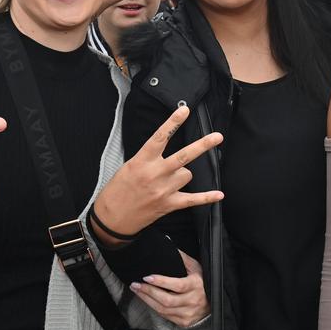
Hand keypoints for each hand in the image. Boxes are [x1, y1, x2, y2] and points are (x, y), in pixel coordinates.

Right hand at [91, 105, 222, 242]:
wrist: (111, 218)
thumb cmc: (118, 190)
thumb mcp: (128, 167)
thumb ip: (147, 158)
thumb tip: (165, 150)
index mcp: (141, 161)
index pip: (160, 137)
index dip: (173, 122)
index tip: (185, 110)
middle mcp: (154, 174)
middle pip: (183, 156)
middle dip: (202, 145)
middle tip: (217, 136)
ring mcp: (163, 190)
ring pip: (187, 175)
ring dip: (183, 174)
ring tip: (168, 180)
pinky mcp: (168, 205)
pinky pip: (192, 200)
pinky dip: (207, 198)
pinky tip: (219, 195)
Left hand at [130, 250, 209, 326]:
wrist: (215, 303)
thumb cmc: (203, 281)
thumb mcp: (196, 267)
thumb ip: (182, 257)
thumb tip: (167, 241)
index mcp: (196, 285)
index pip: (177, 285)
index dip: (161, 282)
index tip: (147, 276)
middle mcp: (193, 301)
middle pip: (167, 300)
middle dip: (148, 292)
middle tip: (135, 284)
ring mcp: (189, 313)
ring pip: (163, 310)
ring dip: (147, 300)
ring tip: (137, 291)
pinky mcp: (184, 322)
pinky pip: (165, 316)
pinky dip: (153, 308)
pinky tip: (146, 300)